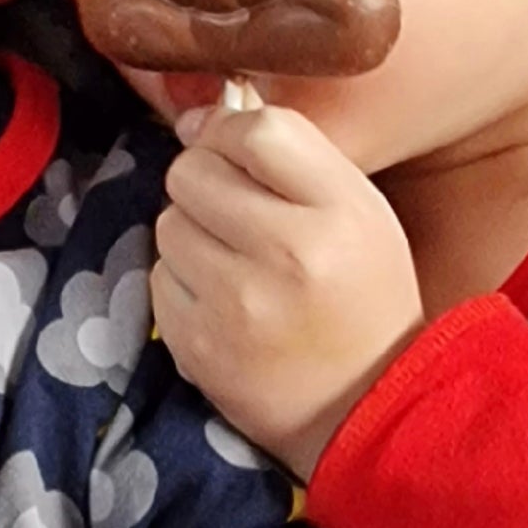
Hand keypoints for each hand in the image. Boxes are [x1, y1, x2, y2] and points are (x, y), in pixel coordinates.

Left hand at [152, 102, 423, 479]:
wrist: (368, 409)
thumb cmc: (363, 296)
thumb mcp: (360, 211)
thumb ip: (290, 155)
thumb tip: (197, 117)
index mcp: (341, 211)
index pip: (257, 129)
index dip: (232, 131)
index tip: (236, 149)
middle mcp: (288, 253)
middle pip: (192, 170)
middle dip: (205, 183)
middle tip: (238, 214)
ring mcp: (236, 304)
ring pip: (167, 222)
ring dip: (191, 234)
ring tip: (236, 263)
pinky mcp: (197, 345)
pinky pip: (159, 277)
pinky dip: (183, 284)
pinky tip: (223, 304)